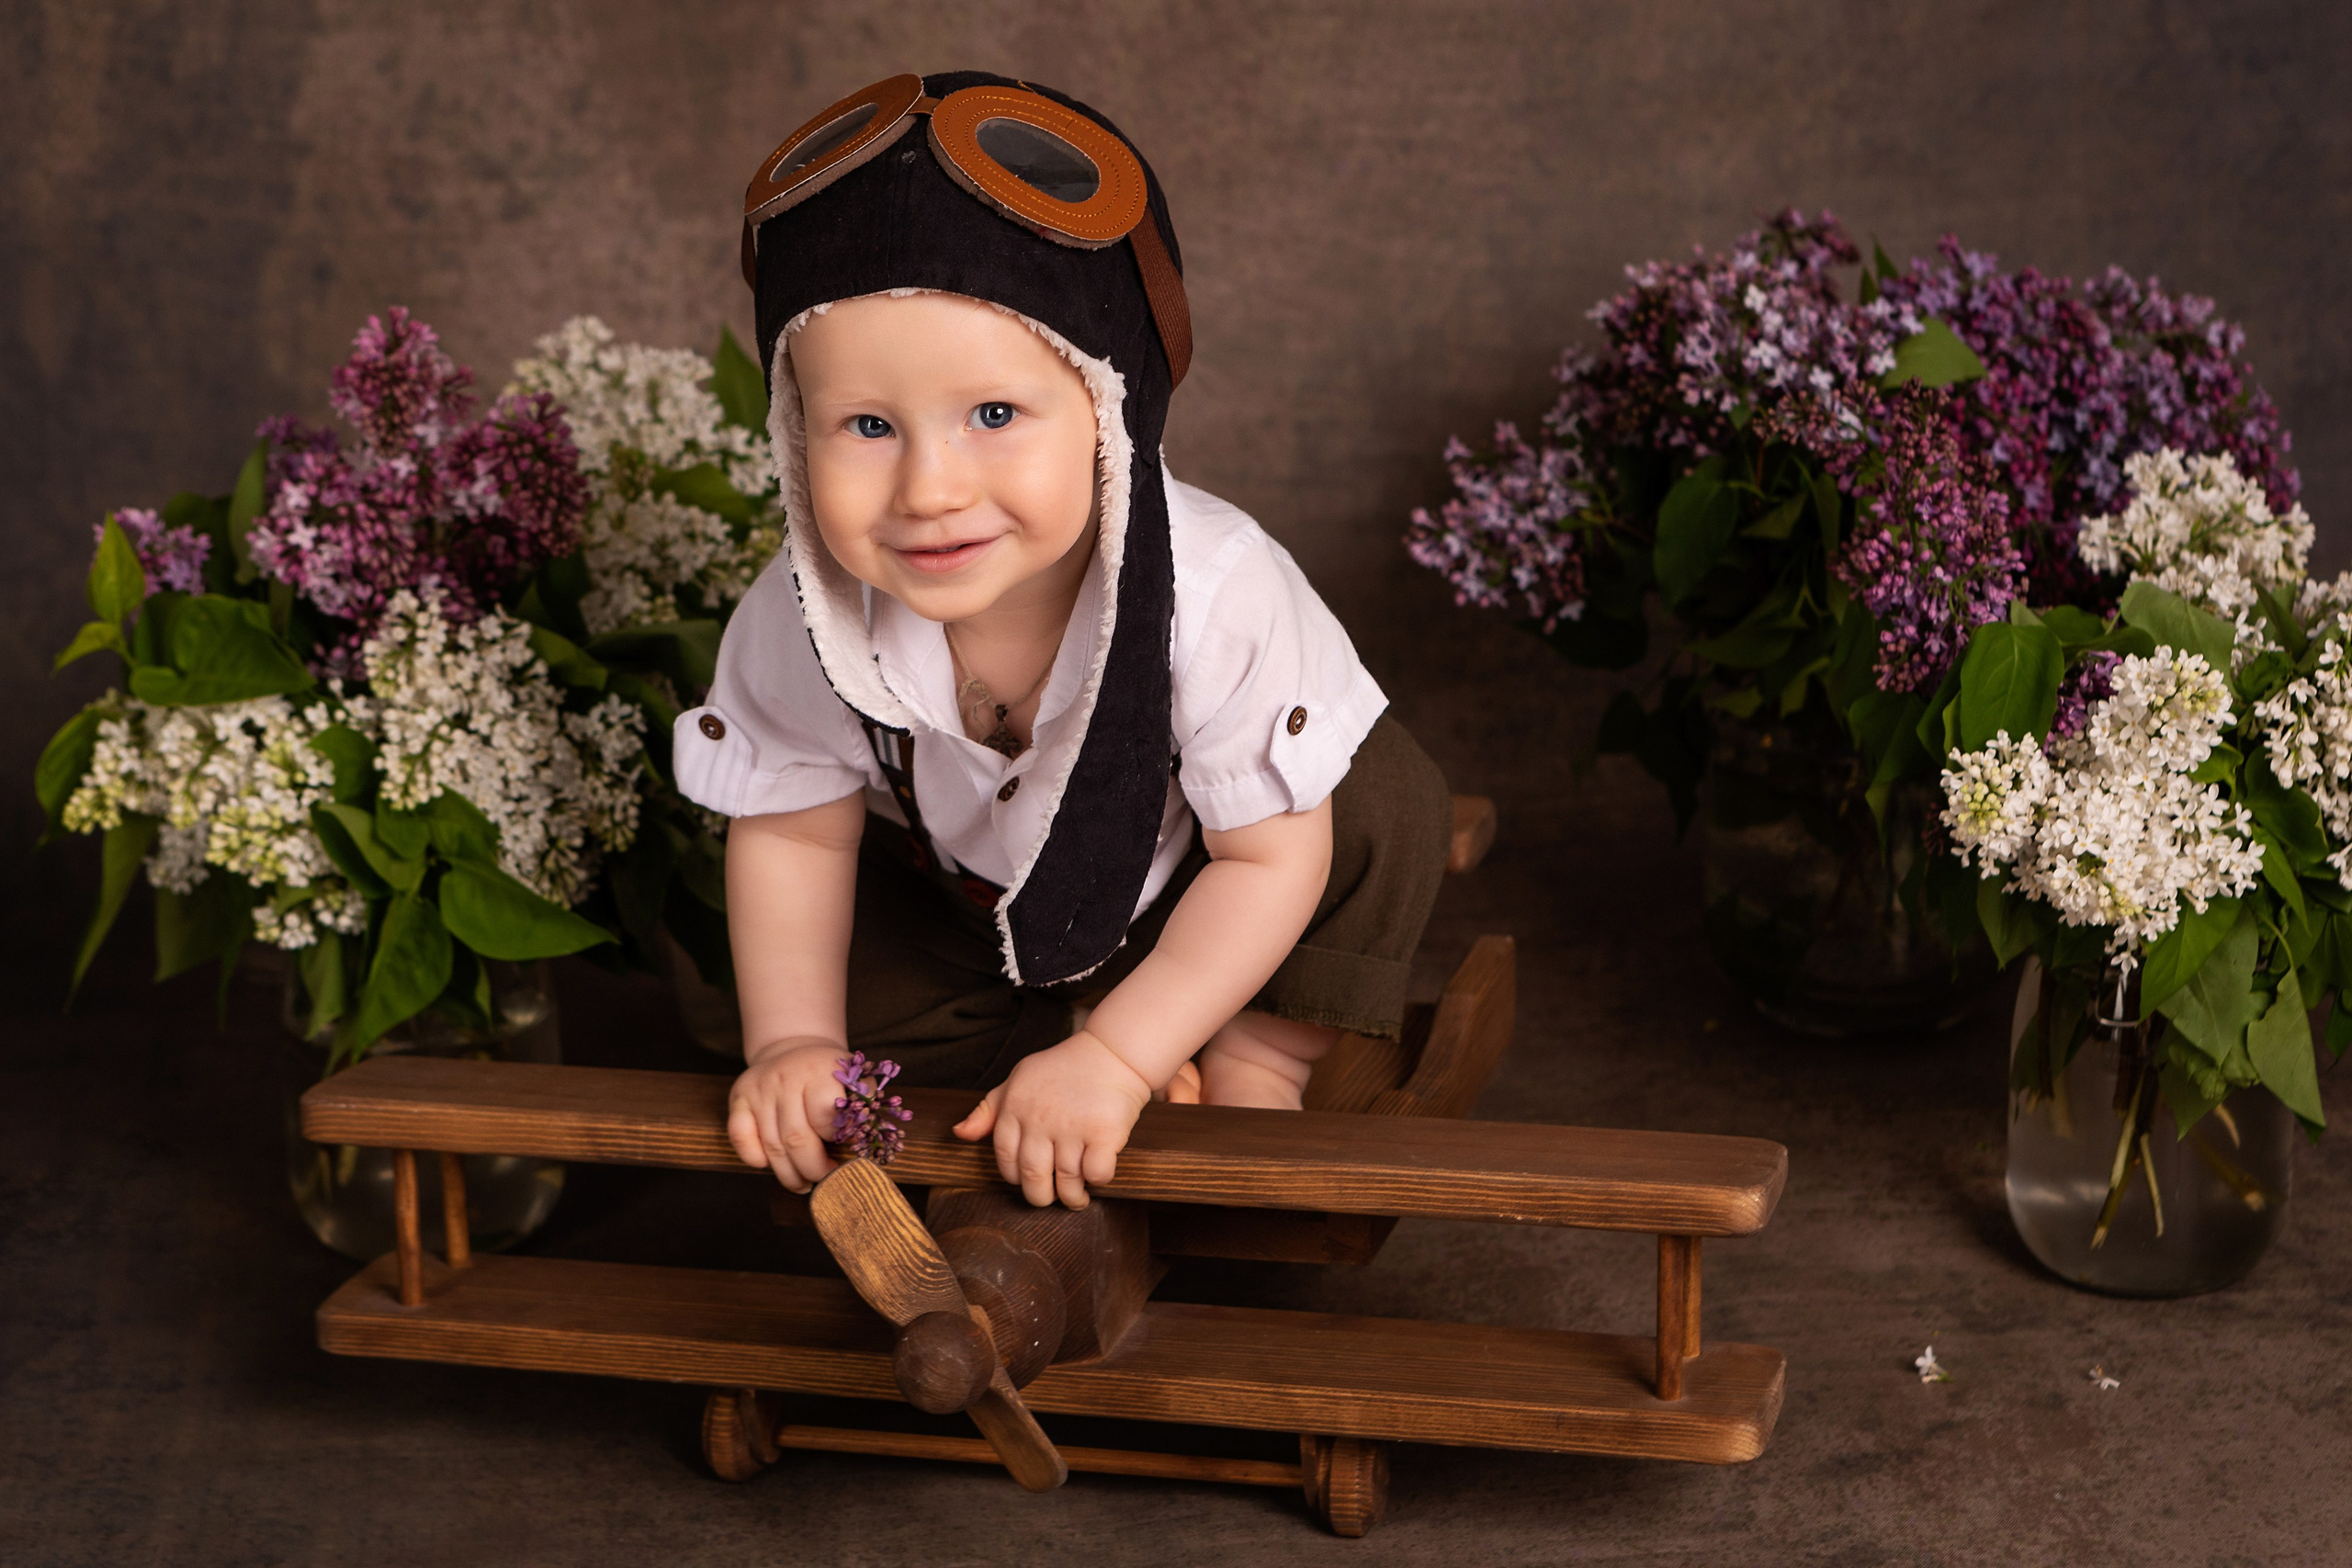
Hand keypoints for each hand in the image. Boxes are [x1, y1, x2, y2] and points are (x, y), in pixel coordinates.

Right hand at [727, 1038, 853, 1191]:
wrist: (794, 1051)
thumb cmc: (829, 1075)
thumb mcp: (853, 1078)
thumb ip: (862, 1106)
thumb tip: (861, 1143)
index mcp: (818, 1070)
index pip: (825, 1115)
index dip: (836, 1139)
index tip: (846, 1150)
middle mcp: (784, 1078)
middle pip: (797, 1138)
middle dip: (814, 1169)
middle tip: (826, 1179)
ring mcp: (759, 1090)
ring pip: (771, 1146)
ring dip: (789, 1174)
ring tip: (804, 1184)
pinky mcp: (738, 1099)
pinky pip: (740, 1137)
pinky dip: (753, 1158)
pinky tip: (769, 1165)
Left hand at [952, 1030, 1152, 1208]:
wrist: (1111, 1052)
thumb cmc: (1062, 1069)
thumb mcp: (1017, 1081)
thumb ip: (988, 1111)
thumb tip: (960, 1133)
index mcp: (1015, 1108)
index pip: (1005, 1159)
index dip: (1015, 1176)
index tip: (1029, 1178)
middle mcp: (1040, 1119)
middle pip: (1033, 1178)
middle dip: (1041, 1196)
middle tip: (1051, 1195)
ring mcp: (1072, 1126)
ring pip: (1067, 1182)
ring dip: (1073, 1197)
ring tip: (1077, 1196)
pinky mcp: (1103, 1132)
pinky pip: (1097, 1173)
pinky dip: (1098, 1180)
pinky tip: (1097, 1174)